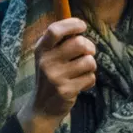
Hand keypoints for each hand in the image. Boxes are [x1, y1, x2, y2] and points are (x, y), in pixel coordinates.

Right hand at [17, 18, 94, 132]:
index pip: (55, 30)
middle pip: (79, 43)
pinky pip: (90, 78)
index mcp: (41, 49)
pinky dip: (89, 80)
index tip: (82, 27)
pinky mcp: (67, 90)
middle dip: (90, 47)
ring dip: (91, 66)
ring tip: (83, 70)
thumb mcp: (47, 57)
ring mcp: (56, 77)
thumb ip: (59, 42)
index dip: (72, 24)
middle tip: (88, 52)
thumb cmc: (50, 76)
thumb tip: (80, 26)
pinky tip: (80, 84)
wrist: (42, 107)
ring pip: (89, 61)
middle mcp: (46, 62)